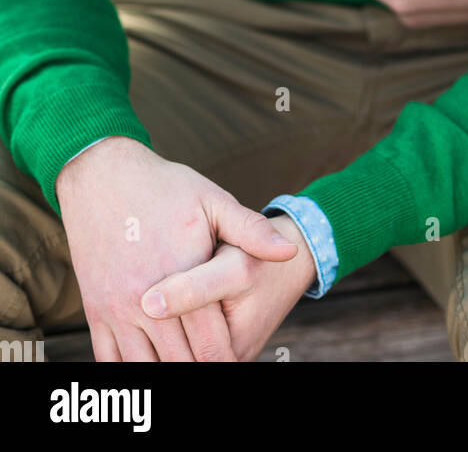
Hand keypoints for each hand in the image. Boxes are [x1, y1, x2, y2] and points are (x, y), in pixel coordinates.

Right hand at [55, 136, 300, 361]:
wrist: (101, 174)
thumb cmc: (163, 186)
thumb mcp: (211, 200)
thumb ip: (251, 231)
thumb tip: (289, 252)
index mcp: (182, 275)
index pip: (211, 344)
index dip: (228, 362)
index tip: (237, 363)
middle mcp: (146, 300)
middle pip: (179, 363)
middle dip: (199, 370)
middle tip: (215, 367)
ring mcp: (117, 308)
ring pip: (143, 368)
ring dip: (165, 375)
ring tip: (186, 369)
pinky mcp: (95, 308)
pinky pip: (108, 359)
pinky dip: (129, 373)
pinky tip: (148, 370)